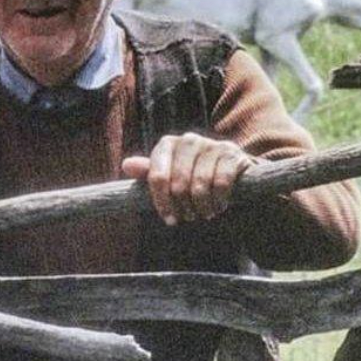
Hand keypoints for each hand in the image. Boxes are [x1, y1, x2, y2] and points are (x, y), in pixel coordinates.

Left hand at [122, 132, 253, 225]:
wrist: (235, 173)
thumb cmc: (195, 177)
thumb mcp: (171, 176)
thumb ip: (151, 173)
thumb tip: (126, 165)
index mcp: (168, 144)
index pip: (157, 177)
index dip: (162, 202)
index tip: (170, 220)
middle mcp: (188, 140)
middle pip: (178, 183)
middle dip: (184, 206)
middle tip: (190, 217)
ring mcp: (211, 144)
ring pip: (200, 184)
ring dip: (203, 206)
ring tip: (205, 213)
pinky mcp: (232, 153)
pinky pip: (221, 182)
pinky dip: (219, 200)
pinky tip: (219, 206)